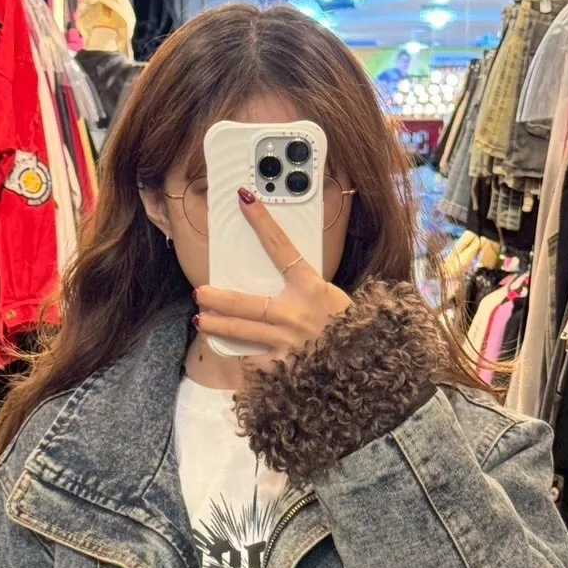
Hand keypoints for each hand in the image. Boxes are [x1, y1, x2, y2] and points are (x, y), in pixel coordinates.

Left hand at [193, 187, 350, 371]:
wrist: (367, 363)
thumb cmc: (351, 329)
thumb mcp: (334, 300)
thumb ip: (307, 292)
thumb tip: (283, 285)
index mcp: (311, 288)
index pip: (282, 248)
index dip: (262, 223)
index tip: (245, 201)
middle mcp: (295, 313)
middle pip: (245, 302)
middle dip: (219, 297)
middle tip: (201, 292)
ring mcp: (287, 342)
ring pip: (242, 332)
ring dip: (218, 326)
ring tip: (201, 321)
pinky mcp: (284, 367)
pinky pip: (256, 362)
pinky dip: (246, 359)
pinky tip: (239, 355)